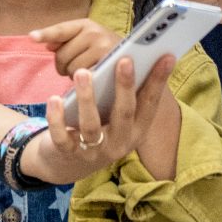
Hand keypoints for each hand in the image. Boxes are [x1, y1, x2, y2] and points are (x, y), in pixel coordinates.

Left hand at [19, 54, 176, 184]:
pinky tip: (54, 99)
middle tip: (125, 59)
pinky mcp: (68, 154)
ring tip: (82, 72)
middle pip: (124, 114)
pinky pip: (62, 137)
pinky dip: (57, 119)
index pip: (150, 104)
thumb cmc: (98, 128)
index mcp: (136, 131)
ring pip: (91, 125)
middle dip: (125, 87)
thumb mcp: (116, 118)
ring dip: (87, 98)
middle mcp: (119, 143)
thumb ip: (124, 96)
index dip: (158, 81)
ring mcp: (94, 151)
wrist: (66, 164)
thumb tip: (134, 57)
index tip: (166, 57)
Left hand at [31, 19, 118, 77]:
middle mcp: (95, 33)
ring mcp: (103, 49)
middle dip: (63, 66)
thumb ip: (65, 40)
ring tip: (86, 73)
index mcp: (86, 24)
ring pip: (72, 70)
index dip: (45, 34)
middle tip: (75, 68)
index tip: (31, 37)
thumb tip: (46, 44)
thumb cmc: (105, 49)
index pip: (61, 30)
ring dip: (74, 76)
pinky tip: (90, 81)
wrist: (137, 58)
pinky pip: (84, 79)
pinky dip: (83, 83)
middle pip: (62, 56)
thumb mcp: (87, 39)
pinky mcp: (108, 67)